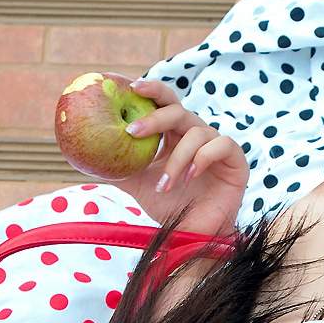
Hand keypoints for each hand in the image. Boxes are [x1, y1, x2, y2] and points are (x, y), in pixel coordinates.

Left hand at [116, 79, 248, 234]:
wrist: (195, 235)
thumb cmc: (170, 208)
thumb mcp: (140, 185)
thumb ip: (120, 168)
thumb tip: (87, 156)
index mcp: (176, 136)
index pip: (166, 103)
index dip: (152, 91)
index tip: (131, 88)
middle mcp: (197, 136)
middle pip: (179, 110)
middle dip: (155, 117)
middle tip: (132, 131)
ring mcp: (218, 146)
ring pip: (197, 133)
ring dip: (177, 159)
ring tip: (166, 185)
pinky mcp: (236, 160)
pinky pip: (221, 145)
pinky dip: (202, 158)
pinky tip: (190, 176)